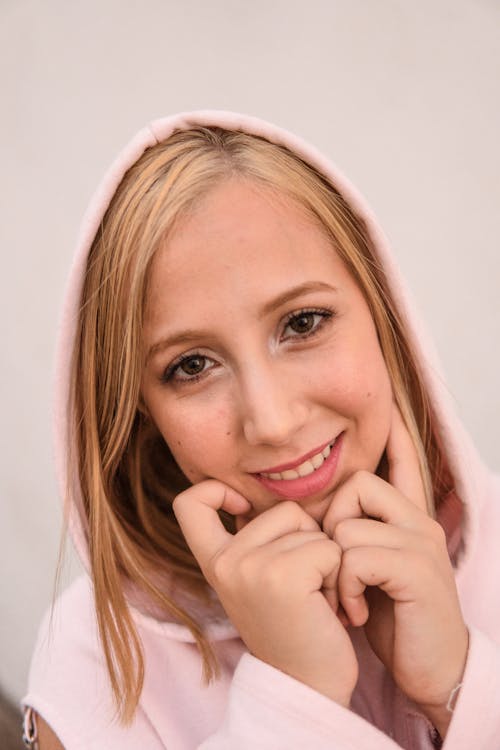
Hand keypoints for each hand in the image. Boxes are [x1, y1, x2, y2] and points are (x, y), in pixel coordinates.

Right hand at [173, 481, 357, 706]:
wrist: (307, 687)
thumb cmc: (292, 627)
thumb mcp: (256, 580)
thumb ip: (254, 540)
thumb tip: (260, 498)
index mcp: (215, 562)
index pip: (190, 502)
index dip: (217, 490)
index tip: (244, 509)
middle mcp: (226, 561)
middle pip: (284, 509)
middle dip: (308, 540)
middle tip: (305, 586)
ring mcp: (251, 567)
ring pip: (310, 527)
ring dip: (326, 559)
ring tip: (316, 597)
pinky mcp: (285, 576)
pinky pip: (329, 547)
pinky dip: (338, 574)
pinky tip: (328, 606)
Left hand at [322, 404, 467, 735]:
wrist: (432, 670)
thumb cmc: (395, 619)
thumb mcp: (371, 571)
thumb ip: (357, 539)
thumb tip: (319, 520)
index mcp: (409, 519)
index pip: (402, 463)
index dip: (394, 436)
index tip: (387, 404)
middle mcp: (419, 522)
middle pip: (358, 485)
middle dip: (332, 525)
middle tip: (336, 571)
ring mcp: (420, 543)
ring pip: (348, 525)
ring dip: (334, 568)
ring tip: (346, 599)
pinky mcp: (416, 569)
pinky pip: (355, 555)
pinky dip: (344, 586)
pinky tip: (355, 611)